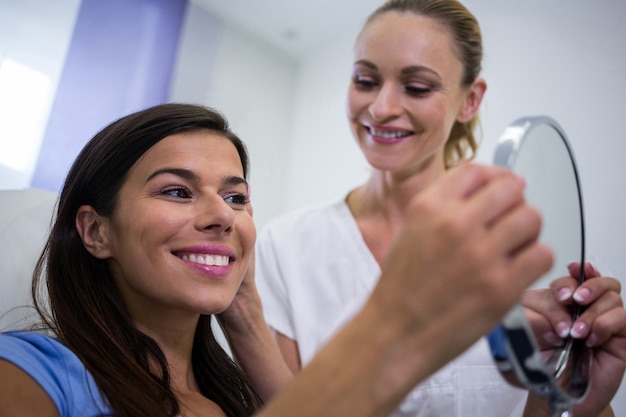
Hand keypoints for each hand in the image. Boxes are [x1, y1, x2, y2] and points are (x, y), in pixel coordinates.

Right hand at [368, 163, 553, 386]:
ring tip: (514, 248)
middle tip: (509, 223)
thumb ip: (444, 206)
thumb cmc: (400, 290)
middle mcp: (454, 224)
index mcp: (428, 207)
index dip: (495, 177)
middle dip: (514, 203)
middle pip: (510, 189)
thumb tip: (496, 188)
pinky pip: (542, 254)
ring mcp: (480, 254)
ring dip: (527, 231)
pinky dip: (534, 259)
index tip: (503, 189)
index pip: (476, 171)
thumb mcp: (409, 232)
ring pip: (531, 217)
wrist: (394, 334)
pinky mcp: (501, 287)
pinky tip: (517, 270)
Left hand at [523, 262, 625, 415]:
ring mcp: (603, 321)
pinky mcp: (620, 338)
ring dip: (593, 311)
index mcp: (561, 302)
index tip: (561, 292)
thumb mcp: (524, 337)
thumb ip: (530, 320)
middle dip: (587, 285)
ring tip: (577, 332)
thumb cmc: (540, 365)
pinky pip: (622, 318)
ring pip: (612, 296)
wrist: (556, 393)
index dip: (567, 281)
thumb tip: (547, 315)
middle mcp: (583, 308)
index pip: (570, 279)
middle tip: (574, 300)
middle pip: (597, 279)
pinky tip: (591, 339)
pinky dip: (606, 324)